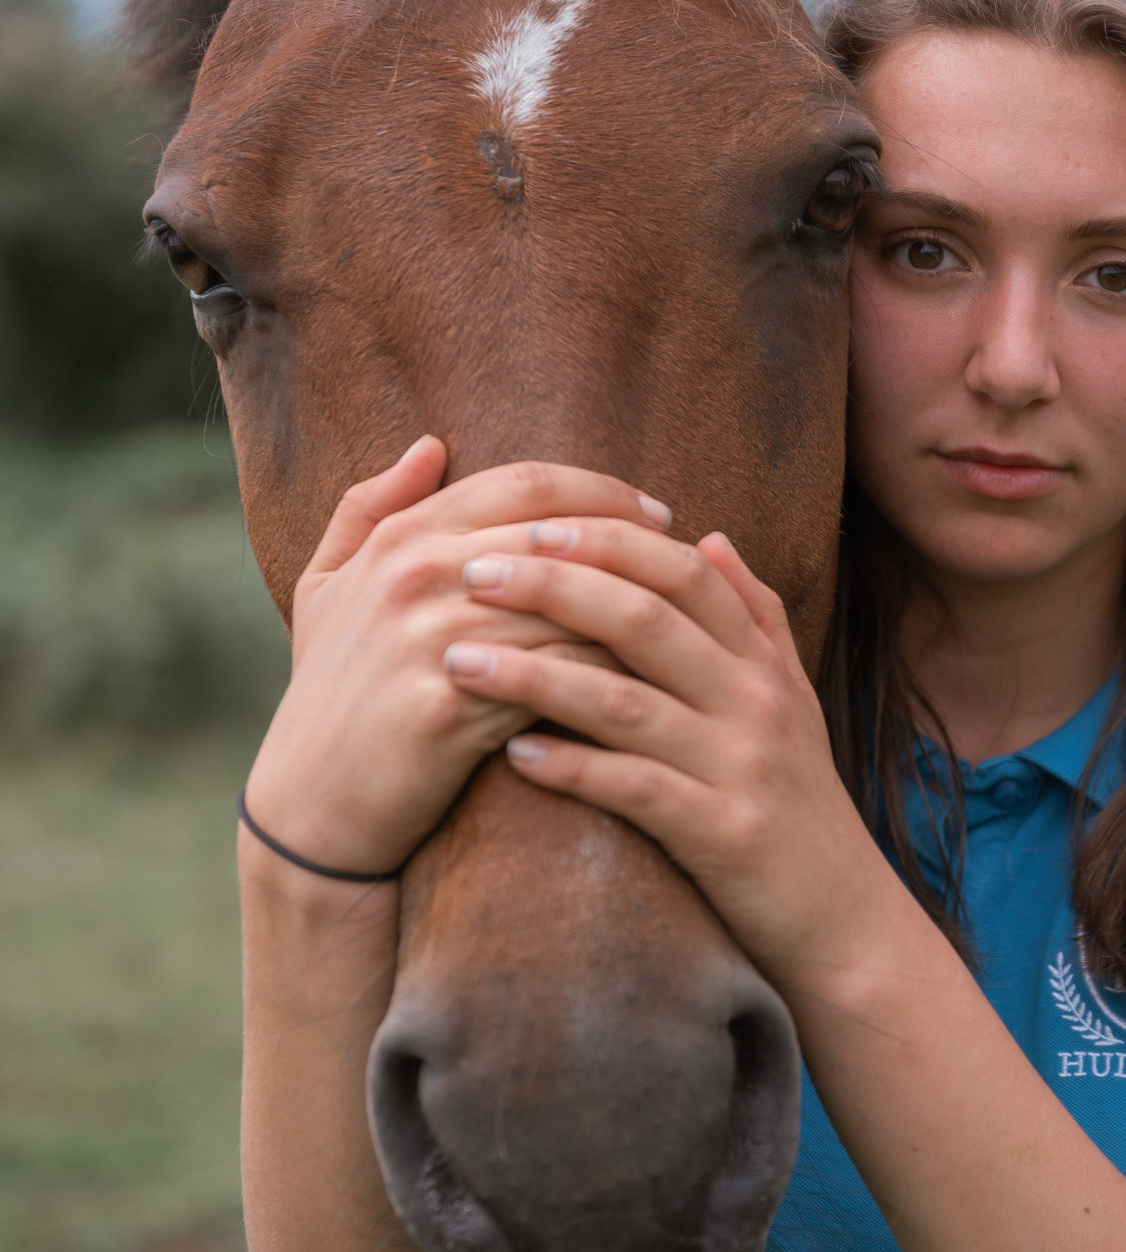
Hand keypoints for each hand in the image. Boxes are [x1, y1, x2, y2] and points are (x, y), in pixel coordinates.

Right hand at [242, 440, 673, 878]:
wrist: (311, 806)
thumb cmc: (329, 693)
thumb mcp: (325, 587)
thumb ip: (370, 507)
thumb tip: (430, 445)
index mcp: (400, 536)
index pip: (526, 483)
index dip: (604, 489)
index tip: (657, 513)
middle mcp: (414, 575)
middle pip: (560, 533)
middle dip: (636, 542)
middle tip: (688, 561)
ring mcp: (431, 638)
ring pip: (569, 602)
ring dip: (636, 607)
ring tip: (681, 621)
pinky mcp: (451, 706)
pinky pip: (558, 673)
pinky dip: (610, 670)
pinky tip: (649, 677)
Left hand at [446, 520, 903, 995]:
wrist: (846, 918)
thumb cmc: (799, 804)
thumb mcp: (793, 699)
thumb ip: (755, 616)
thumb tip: (710, 537)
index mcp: (762, 663)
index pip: (684, 572)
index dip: (609, 540)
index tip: (535, 524)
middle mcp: (755, 701)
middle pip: (645, 619)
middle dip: (554, 587)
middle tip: (474, 572)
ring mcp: (741, 767)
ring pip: (625, 701)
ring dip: (535, 676)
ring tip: (460, 661)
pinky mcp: (723, 833)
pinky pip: (634, 789)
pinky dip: (572, 768)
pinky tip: (512, 753)